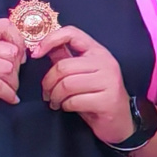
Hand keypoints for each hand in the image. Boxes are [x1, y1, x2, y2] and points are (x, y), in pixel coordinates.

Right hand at [0, 18, 24, 131]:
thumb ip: (0, 53)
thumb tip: (24, 52)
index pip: (4, 25)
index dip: (19, 41)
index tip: (21, 58)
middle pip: (10, 50)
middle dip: (17, 69)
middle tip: (13, 81)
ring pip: (6, 68)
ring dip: (13, 84)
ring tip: (10, 91)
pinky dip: (8, 94)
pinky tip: (10, 99)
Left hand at [32, 26, 135, 143]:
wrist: (119, 122)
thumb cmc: (97, 98)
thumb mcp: (81, 75)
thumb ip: (65, 59)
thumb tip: (43, 48)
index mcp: (98, 52)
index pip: (72, 33)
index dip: (50, 40)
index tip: (36, 54)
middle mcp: (106, 62)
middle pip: (63, 66)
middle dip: (48, 83)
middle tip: (47, 94)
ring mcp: (109, 81)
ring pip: (66, 84)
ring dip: (55, 96)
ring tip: (56, 102)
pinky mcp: (108, 100)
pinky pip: (74, 101)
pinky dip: (65, 106)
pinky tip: (67, 108)